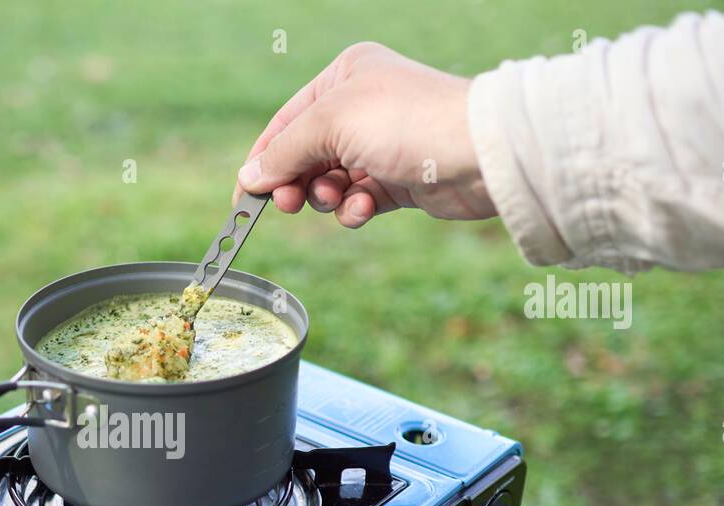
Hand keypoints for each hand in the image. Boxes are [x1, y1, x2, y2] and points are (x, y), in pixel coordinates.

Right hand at [234, 43, 494, 227]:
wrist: (479, 153)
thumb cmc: (406, 121)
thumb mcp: (330, 124)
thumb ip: (284, 152)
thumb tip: (248, 177)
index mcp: (344, 76)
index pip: (286, 122)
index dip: (263, 160)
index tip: (243, 197)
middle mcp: (362, 106)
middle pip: (305, 155)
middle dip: (296, 182)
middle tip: (288, 203)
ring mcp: (381, 144)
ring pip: (329, 183)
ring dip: (327, 198)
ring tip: (338, 201)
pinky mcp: (399, 180)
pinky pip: (358, 201)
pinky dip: (354, 210)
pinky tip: (364, 209)